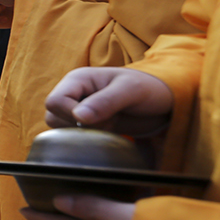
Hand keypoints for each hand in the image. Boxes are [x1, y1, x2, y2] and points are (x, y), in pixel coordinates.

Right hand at [44, 67, 173, 134]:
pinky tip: (110, 132)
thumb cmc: (150, 88)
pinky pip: (75, 136)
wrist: (167, 101)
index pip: (54, 101)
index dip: (70, 114)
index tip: (98, 118)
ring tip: (110, 126)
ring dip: (83, 134)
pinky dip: (89, 139)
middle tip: (108, 122)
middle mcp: (74, 94)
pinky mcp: (89, 124)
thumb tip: (78, 117)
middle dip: (78, 126)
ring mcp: (80, 110)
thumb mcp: (130, 91)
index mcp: (78, 80)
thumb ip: (105, 102)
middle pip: (53, 116)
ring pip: (61, 129)